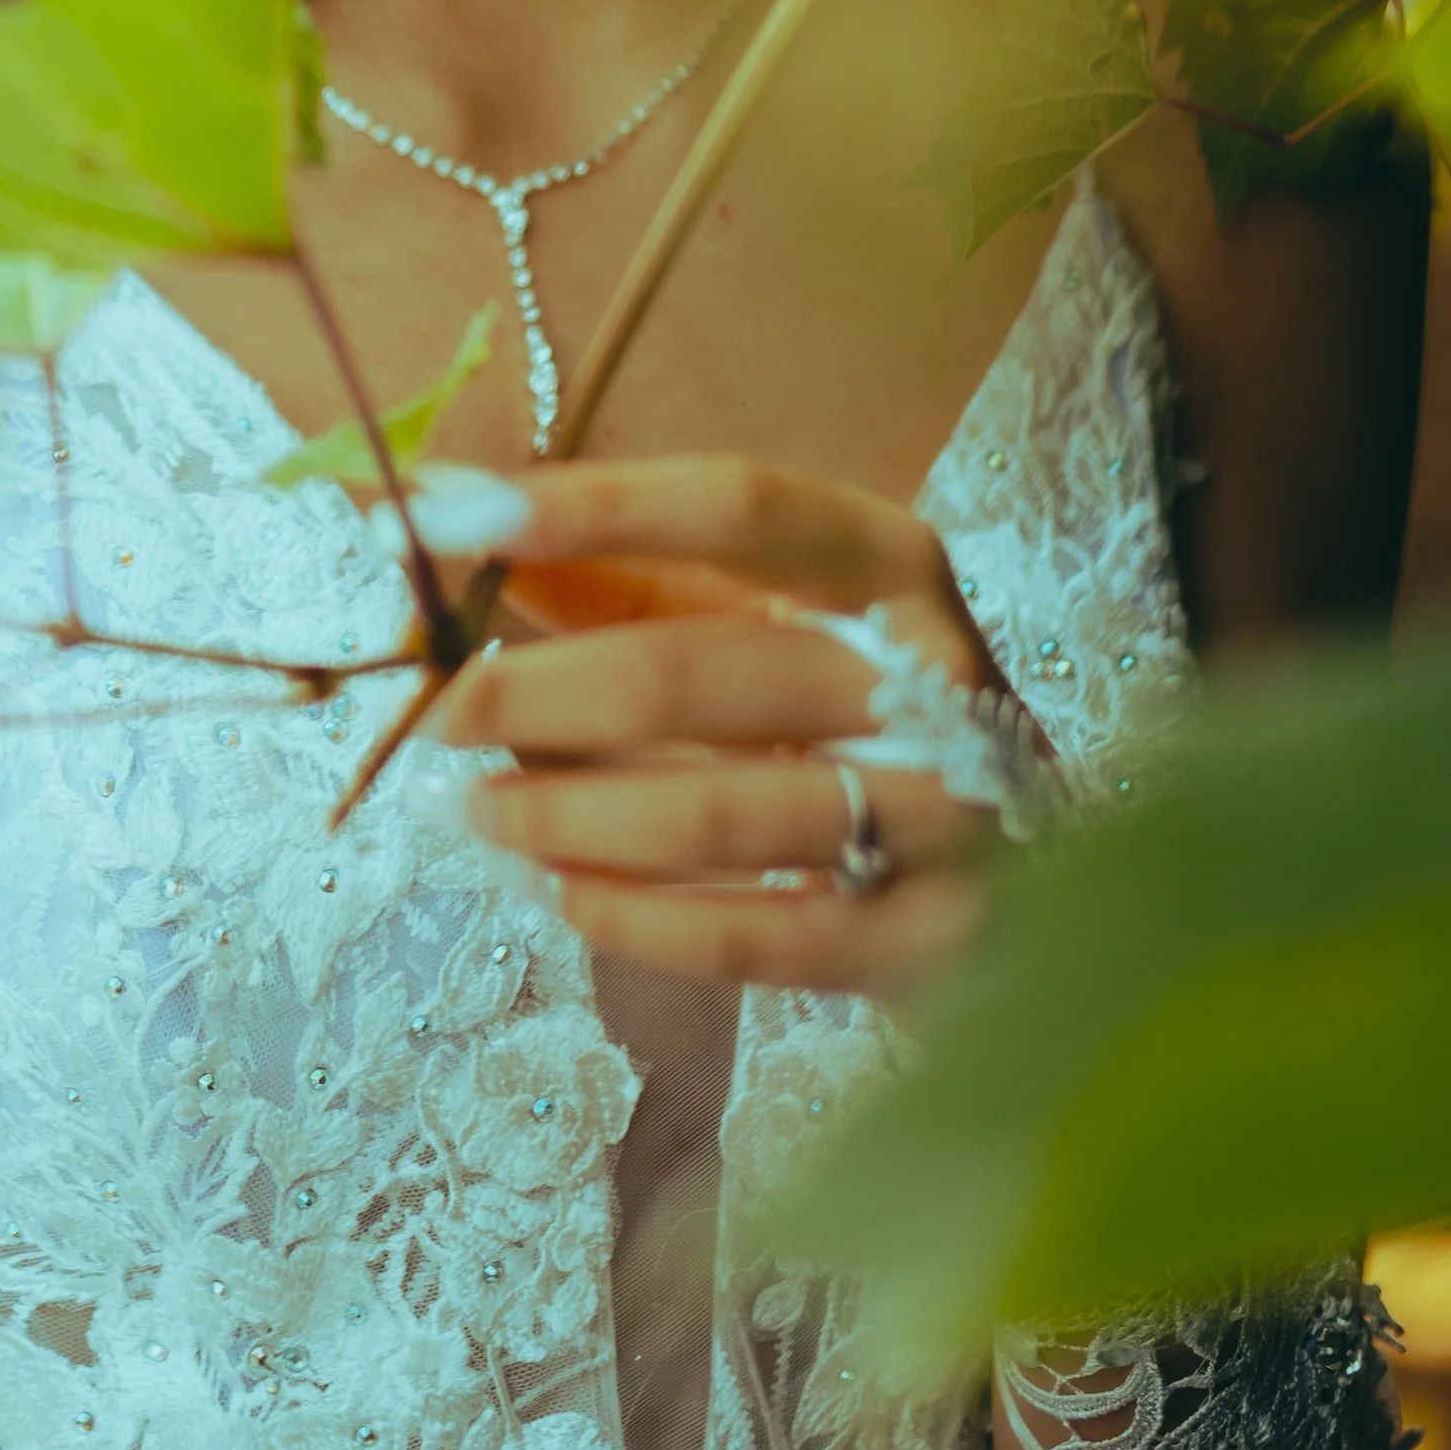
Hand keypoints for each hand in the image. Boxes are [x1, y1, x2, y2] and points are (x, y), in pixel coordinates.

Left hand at [418, 455, 998, 1000]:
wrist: (1025, 862)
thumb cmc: (835, 704)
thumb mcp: (740, 611)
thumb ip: (599, 568)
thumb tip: (424, 514)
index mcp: (887, 560)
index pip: (735, 506)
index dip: (587, 506)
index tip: (440, 523)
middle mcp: (934, 676)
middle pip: (699, 670)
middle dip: (534, 691)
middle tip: (429, 712)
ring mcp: (947, 817)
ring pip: (718, 814)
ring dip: (566, 814)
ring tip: (469, 811)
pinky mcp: (935, 943)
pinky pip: (758, 940)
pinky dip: (639, 921)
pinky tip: (560, 895)